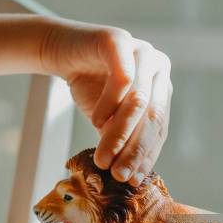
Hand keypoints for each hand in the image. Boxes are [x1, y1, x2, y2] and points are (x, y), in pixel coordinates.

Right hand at [40, 19, 171, 185]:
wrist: (61, 51)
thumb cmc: (89, 86)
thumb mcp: (109, 119)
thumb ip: (123, 139)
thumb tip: (130, 177)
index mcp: (161, 88)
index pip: (159, 128)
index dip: (146, 156)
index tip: (132, 181)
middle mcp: (158, 68)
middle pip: (152, 117)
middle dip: (135, 151)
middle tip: (118, 175)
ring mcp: (142, 51)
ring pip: (138, 101)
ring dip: (119, 134)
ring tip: (103, 158)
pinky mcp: (119, 40)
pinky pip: (121, 78)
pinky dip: (109, 105)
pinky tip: (96, 122)